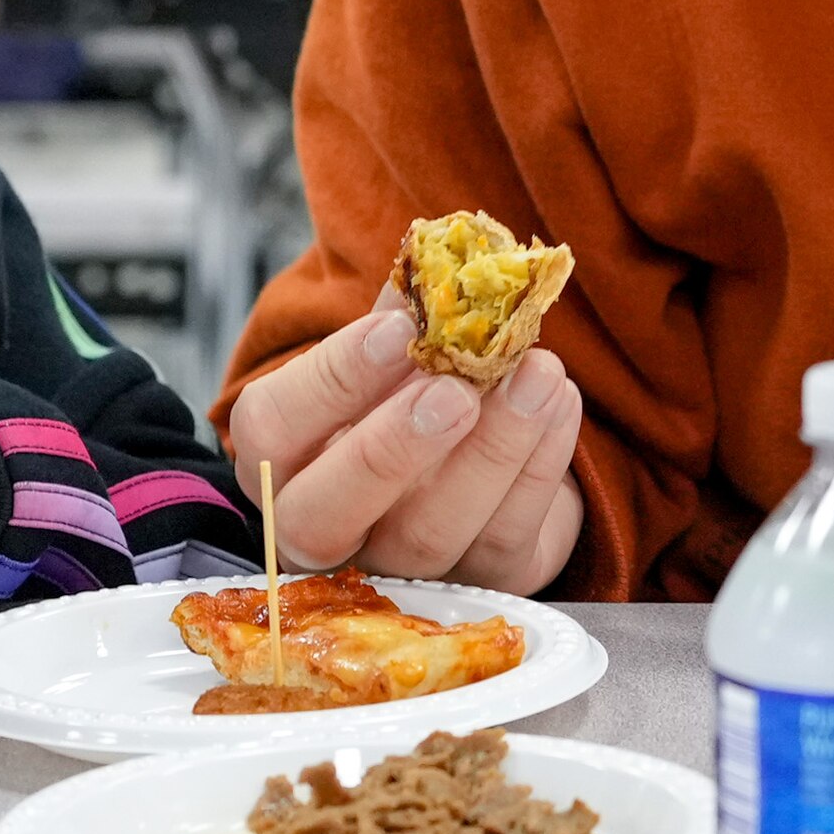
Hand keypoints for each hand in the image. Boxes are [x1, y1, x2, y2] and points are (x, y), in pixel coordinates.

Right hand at [219, 288, 584, 592]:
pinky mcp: (480, 582)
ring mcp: (400, 569)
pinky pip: (505, 539)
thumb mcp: (395, 352)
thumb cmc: (414, 396)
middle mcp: (325, 528)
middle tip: (454, 390)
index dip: (331, 382)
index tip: (398, 330)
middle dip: (392, 449)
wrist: (478, 466)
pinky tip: (560, 404)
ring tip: (538, 374)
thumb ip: (405, 309)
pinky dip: (541, 467)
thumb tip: (443, 251)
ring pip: (430, 535)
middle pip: (327, 514)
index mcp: (284, 459)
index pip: (272, 429)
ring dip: (492, 451)